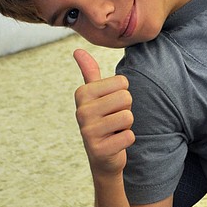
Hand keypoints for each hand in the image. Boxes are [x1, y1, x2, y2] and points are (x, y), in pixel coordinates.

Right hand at [73, 49, 134, 177]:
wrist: (103, 157)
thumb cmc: (104, 120)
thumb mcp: (95, 96)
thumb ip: (90, 73)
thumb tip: (77, 50)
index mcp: (82, 93)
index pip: (122, 82)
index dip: (122, 96)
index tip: (110, 106)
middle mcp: (81, 111)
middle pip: (126, 98)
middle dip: (126, 110)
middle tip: (114, 120)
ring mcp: (88, 131)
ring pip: (128, 117)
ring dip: (126, 126)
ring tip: (114, 131)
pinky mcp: (99, 150)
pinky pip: (129, 136)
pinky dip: (127, 140)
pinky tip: (115, 143)